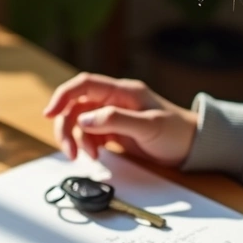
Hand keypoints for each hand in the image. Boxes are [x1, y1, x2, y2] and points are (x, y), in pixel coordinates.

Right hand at [42, 73, 197, 165]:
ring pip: (80, 120)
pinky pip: (90, 133)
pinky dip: (87, 144)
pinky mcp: (114, 129)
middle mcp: (114, 99)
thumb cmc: (176, 132)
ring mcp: (113, 114)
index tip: (49, 114)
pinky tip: (95, 155)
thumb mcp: (149, 126)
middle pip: (76, 105)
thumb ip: (116, 120)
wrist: (192, 146)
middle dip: (66, 126)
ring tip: (85, 157)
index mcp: (122, 91)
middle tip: (69, 151)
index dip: (63, 96)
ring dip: (75, 138)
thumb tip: (84, 120)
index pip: (84, 84)